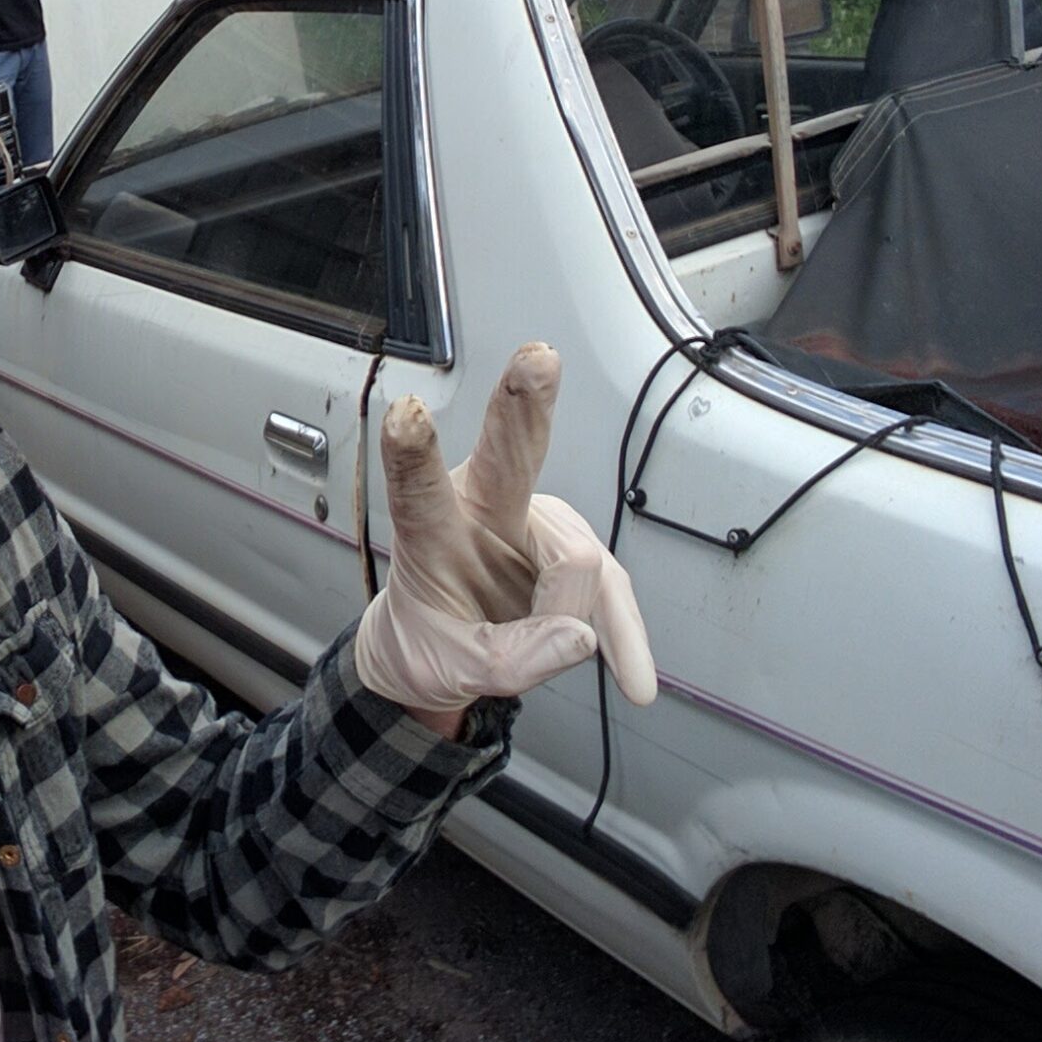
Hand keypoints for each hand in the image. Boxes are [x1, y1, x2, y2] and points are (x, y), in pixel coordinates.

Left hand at [355, 343, 657, 717]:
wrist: (435, 654)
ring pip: (577, 561)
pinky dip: (625, 638)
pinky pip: (612, 589)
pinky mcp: (574, 550)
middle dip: (525, 403)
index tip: (406, 414)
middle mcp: (485, 507)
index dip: (414, 453)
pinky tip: (635, 681)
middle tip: (537, 361)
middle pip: (511, 450)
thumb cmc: (428, 643)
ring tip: (540, 647)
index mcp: (433, 531)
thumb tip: (580, 638)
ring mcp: (536, 522)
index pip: (418, 489)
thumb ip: (509, 659)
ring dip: (567, 615)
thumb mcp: (448, 670)